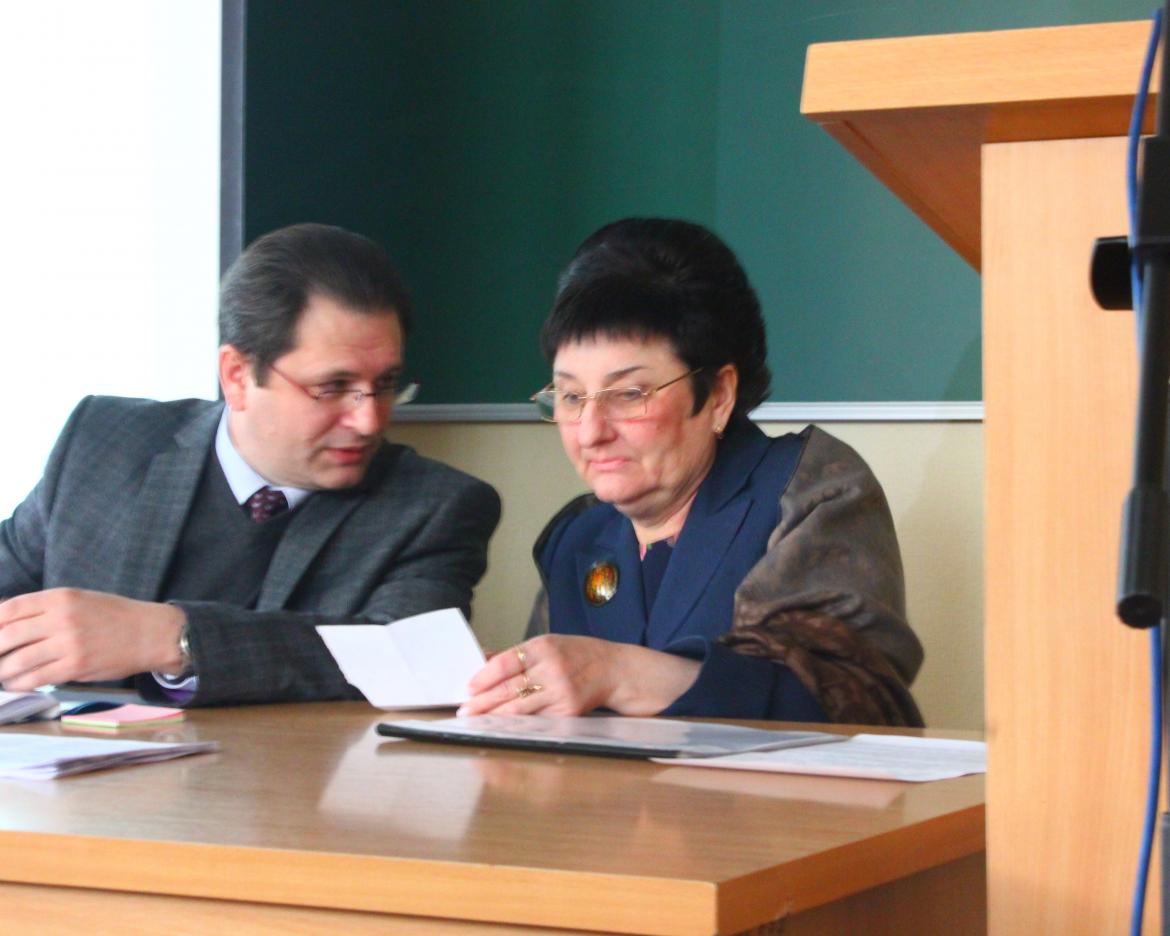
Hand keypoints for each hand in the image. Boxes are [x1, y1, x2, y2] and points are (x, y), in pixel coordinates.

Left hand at [0, 588, 185, 689]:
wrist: (150, 633)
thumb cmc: (115, 616)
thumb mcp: (81, 599)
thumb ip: (47, 608)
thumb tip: (7, 618)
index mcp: (61, 597)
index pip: (11, 608)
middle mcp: (61, 618)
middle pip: (7, 635)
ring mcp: (68, 643)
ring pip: (17, 661)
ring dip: (3, 671)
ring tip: (4, 673)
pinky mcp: (75, 666)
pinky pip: (36, 678)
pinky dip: (20, 683)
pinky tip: (17, 683)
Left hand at [458, 634, 699, 716]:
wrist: (616, 670)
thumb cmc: (578, 655)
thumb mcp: (549, 644)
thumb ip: (517, 654)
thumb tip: (481, 660)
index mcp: (544, 646)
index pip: (506, 661)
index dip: (484, 676)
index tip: (469, 687)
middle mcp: (552, 667)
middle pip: (509, 687)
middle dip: (483, 701)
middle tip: (465, 709)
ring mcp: (561, 691)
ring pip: (520, 708)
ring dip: (494, 716)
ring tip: (477, 720)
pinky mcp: (569, 712)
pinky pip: (537, 720)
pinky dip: (517, 725)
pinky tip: (502, 728)